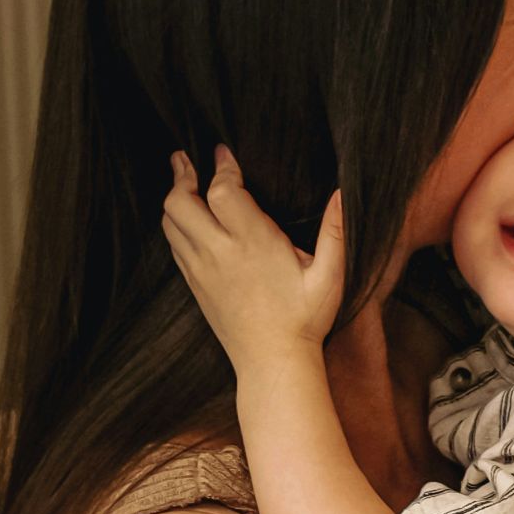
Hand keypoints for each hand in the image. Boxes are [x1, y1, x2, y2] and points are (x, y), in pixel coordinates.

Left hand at [161, 145, 344, 366]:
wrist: (273, 362)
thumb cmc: (306, 318)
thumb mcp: (331, 275)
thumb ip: (337, 231)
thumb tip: (343, 193)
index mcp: (252, 243)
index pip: (223, 191)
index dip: (222, 167)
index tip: (223, 151)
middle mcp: (219, 253)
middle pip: (179, 202)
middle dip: (180, 176)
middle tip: (185, 158)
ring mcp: (202, 270)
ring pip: (171, 223)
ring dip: (174, 198)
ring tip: (182, 181)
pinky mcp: (196, 285)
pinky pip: (174, 245)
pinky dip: (175, 223)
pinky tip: (187, 218)